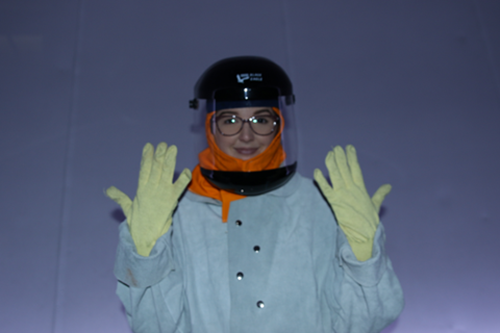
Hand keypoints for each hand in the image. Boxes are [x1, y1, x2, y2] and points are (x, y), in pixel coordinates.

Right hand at [107, 142, 191, 255]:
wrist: (146, 237)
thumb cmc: (138, 222)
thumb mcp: (127, 208)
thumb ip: (120, 197)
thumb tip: (108, 190)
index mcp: (141, 190)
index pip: (144, 170)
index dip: (146, 157)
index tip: (148, 146)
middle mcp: (151, 190)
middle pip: (156, 169)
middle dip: (159, 155)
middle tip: (163, 144)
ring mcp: (162, 194)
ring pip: (166, 174)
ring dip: (170, 160)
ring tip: (173, 148)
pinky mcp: (171, 200)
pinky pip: (179, 187)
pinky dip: (183, 179)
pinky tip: (186, 170)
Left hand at [313, 145, 390, 260]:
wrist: (364, 235)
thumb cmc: (370, 222)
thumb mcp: (376, 204)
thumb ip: (380, 193)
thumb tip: (388, 186)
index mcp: (361, 188)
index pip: (356, 168)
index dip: (352, 157)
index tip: (349, 148)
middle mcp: (351, 189)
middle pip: (345, 169)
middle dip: (340, 157)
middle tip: (336, 147)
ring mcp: (342, 195)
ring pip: (335, 175)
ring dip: (331, 163)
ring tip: (329, 153)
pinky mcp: (334, 202)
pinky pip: (325, 188)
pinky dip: (320, 180)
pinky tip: (316, 171)